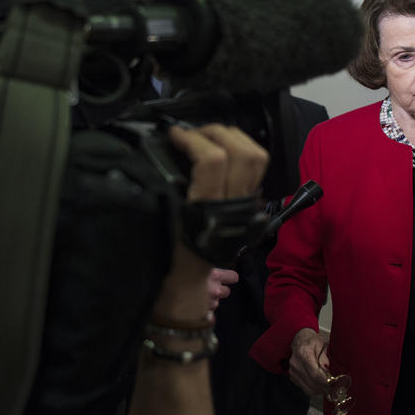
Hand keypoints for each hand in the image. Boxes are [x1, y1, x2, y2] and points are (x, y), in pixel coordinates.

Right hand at [153, 124, 268, 320]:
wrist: (186, 282)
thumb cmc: (167, 253)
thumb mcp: (160, 221)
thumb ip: (161, 188)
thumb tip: (157, 152)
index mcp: (209, 208)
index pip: (213, 161)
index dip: (193, 139)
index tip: (174, 135)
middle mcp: (234, 205)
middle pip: (244, 154)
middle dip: (217, 132)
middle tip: (195, 132)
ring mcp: (248, 205)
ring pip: (257, 158)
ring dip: (234, 138)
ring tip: (209, 136)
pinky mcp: (252, 205)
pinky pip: (256, 169)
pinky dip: (241, 151)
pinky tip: (221, 149)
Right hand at [287, 327, 330, 395]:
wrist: (299, 340)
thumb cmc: (311, 341)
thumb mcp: (321, 344)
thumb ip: (324, 357)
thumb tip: (326, 370)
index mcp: (303, 353)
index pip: (315, 373)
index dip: (325, 380)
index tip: (332, 382)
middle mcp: (296, 363)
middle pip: (312, 382)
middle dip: (324, 386)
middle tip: (332, 385)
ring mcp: (293, 371)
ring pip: (308, 388)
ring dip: (319, 389)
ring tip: (326, 385)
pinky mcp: (292, 377)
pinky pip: (304, 388)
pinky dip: (313, 389)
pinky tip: (318, 384)